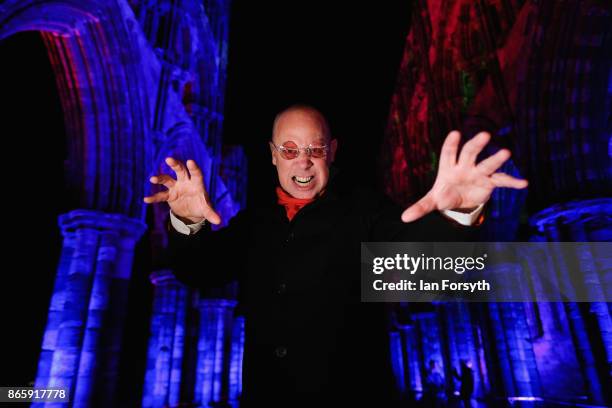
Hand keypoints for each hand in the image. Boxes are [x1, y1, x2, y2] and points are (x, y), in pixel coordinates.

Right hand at [143, 157, 220, 224]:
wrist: (191, 212)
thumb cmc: (201, 206)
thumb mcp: (206, 210)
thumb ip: (211, 214)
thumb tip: (219, 221)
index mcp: (196, 183)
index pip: (196, 174)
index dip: (194, 168)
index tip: (190, 161)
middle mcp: (185, 182)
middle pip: (180, 170)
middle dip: (175, 165)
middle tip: (168, 159)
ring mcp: (176, 187)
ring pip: (167, 179)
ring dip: (160, 179)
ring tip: (153, 179)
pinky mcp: (169, 195)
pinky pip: (160, 195)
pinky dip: (154, 198)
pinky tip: (146, 199)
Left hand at [401, 131, 527, 222]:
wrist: (459, 202)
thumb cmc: (445, 194)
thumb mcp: (432, 201)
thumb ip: (420, 207)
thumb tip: (404, 218)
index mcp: (449, 167)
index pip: (448, 153)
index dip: (451, 144)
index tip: (454, 134)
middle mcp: (465, 166)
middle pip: (470, 153)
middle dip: (476, 145)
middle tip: (484, 136)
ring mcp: (479, 173)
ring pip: (488, 164)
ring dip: (496, 159)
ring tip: (506, 152)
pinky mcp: (490, 182)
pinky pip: (502, 181)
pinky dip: (513, 182)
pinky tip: (523, 183)